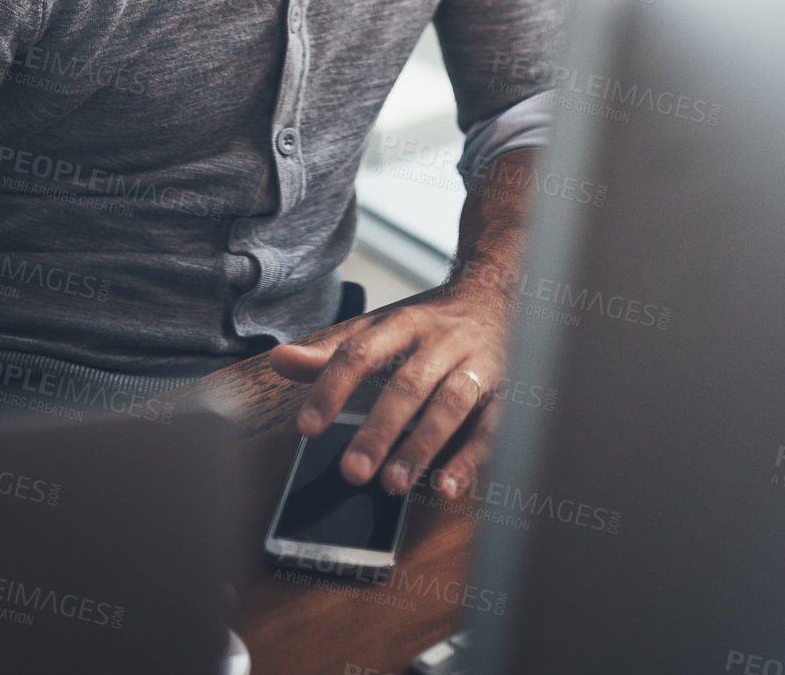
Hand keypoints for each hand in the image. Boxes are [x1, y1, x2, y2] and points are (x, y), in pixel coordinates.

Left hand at [267, 283, 510, 501]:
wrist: (498, 298)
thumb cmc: (428, 327)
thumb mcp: (380, 330)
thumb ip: (331, 352)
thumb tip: (278, 359)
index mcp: (404, 323)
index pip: (362, 351)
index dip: (333, 387)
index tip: (307, 427)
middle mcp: (441, 342)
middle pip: (409, 383)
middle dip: (380, 428)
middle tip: (352, 470)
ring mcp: (477, 365)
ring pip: (451, 404)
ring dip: (422, 445)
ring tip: (394, 484)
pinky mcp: (505, 393)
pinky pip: (492, 426)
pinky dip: (471, 458)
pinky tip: (448, 485)